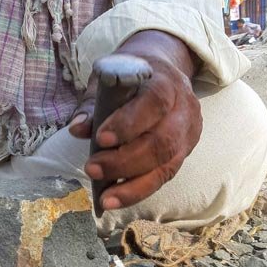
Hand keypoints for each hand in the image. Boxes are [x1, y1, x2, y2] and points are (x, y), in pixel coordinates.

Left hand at [68, 32, 201, 211]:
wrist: (164, 68)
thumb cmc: (131, 72)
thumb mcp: (109, 75)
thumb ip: (93, 101)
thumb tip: (77, 130)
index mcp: (164, 82)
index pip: (153, 102)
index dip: (129, 122)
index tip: (101, 139)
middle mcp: (184, 109)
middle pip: (162, 141)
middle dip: (125, 161)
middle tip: (92, 168)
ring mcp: (189, 133)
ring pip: (167, 165)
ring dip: (133, 185)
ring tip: (105, 197)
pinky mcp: (186, 151)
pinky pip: (166, 175)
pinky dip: (140, 189)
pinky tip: (117, 198)